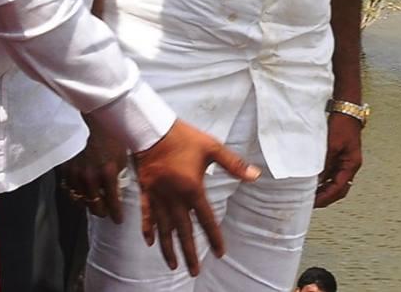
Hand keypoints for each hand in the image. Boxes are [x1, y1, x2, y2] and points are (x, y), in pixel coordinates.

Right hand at [63, 121, 130, 223]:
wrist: (93, 121)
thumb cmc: (112, 136)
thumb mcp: (124, 156)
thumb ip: (122, 175)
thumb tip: (124, 191)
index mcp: (108, 172)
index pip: (112, 203)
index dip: (116, 214)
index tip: (118, 219)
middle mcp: (91, 176)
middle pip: (95, 207)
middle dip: (103, 212)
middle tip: (107, 213)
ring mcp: (76, 174)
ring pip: (81, 201)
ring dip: (89, 205)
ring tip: (95, 205)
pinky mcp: (66, 170)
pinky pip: (69, 191)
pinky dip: (76, 196)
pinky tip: (82, 195)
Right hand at [133, 120, 258, 275]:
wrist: (152, 130)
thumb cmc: (183, 138)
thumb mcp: (212, 148)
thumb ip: (234, 164)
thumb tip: (255, 175)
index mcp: (192, 189)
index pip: (205, 220)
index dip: (214, 238)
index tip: (219, 253)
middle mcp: (174, 198)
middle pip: (183, 231)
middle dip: (189, 252)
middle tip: (194, 271)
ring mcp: (157, 197)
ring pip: (164, 229)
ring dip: (168, 248)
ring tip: (173, 265)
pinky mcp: (145, 192)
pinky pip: (146, 215)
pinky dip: (148, 230)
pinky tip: (150, 242)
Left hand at [314, 113, 362, 207]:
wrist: (345, 109)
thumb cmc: (342, 124)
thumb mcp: (332, 146)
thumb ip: (325, 164)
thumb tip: (317, 180)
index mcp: (352, 165)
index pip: (338, 188)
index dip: (326, 197)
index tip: (314, 203)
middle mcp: (350, 165)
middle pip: (339, 189)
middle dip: (326, 197)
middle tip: (311, 203)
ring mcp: (345, 161)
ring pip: (335, 182)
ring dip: (324, 189)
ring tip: (310, 194)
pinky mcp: (339, 156)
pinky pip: (332, 173)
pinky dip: (323, 180)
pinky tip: (313, 181)